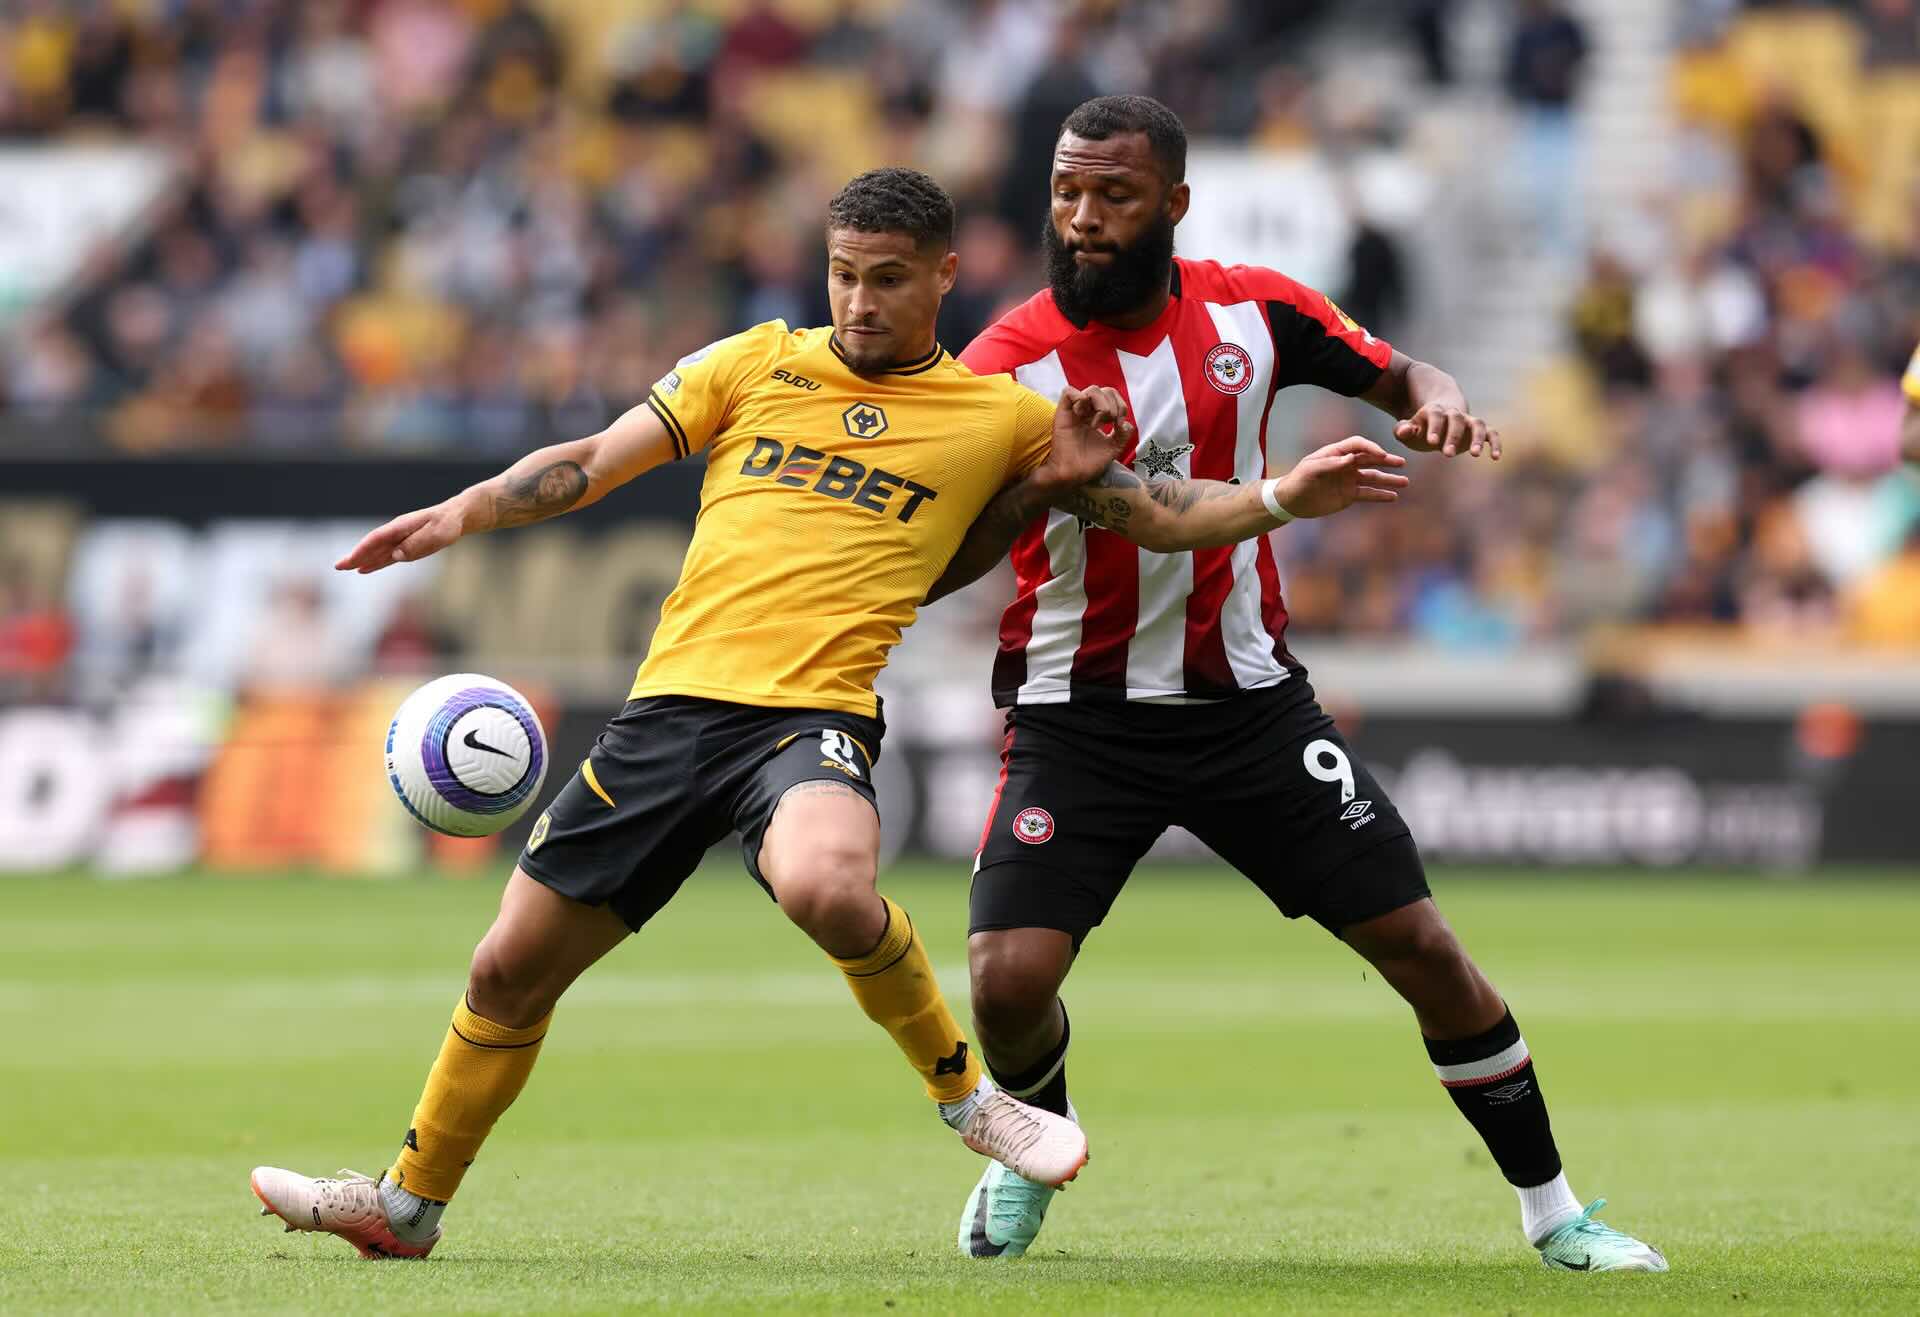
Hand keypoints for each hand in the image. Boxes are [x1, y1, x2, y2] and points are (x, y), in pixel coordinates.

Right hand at [334, 501, 465, 573]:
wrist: (456, 517)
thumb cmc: (447, 524)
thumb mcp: (437, 534)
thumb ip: (417, 544)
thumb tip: (396, 556)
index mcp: (401, 526)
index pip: (376, 539)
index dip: (362, 550)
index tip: (351, 561)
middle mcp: (397, 533)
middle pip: (372, 546)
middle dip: (355, 556)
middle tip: (338, 567)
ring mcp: (400, 539)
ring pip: (378, 552)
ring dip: (362, 560)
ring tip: (346, 568)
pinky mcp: (407, 547)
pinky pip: (388, 557)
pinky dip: (376, 563)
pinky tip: (365, 569)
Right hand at [1035, 384, 1136, 491]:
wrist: (1073, 474)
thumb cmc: (1089, 464)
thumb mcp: (1113, 449)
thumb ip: (1122, 435)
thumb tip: (1126, 423)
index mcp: (1097, 418)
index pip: (1112, 399)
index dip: (1121, 407)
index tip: (1119, 425)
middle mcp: (1087, 412)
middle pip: (1105, 391)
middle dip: (1114, 405)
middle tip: (1111, 422)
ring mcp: (1075, 411)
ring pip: (1091, 389)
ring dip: (1101, 404)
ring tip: (1097, 423)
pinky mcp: (1062, 413)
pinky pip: (1068, 391)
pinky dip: (1079, 397)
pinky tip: (1083, 413)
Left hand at [1270, 437, 1409, 518]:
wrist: (1291, 501)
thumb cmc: (1299, 480)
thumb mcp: (1312, 469)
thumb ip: (1332, 464)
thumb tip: (1352, 459)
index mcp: (1336, 453)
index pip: (1358, 445)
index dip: (1371, 448)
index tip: (1382, 455)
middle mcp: (1346, 464)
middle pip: (1371, 459)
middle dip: (1387, 461)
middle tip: (1402, 463)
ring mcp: (1349, 480)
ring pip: (1373, 477)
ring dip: (1389, 479)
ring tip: (1404, 482)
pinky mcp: (1349, 495)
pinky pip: (1368, 494)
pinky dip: (1380, 495)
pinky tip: (1393, 497)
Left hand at [1394, 402, 1499, 458]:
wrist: (1440, 419)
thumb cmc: (1421, 428)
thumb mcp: (1408, 429)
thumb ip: (1403, 430)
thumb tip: (1403, 431)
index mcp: (1434, 411)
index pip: (1435, 416)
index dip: (1434, 427)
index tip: (1431, 442)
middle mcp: (1454, 414)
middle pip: (1456, 420)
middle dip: (1453, 436)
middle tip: (1447, 454)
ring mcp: (1468, 421)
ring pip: (1478, 424)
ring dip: (1477, 438)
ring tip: (1475, 455)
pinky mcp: (1479, 430)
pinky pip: (1492, 433)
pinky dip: (1496, 443)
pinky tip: (1496, 457)